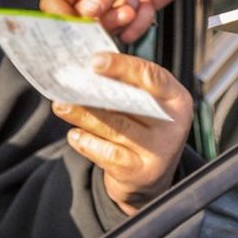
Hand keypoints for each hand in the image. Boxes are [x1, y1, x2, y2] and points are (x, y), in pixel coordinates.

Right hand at [40, 0, 199, 42]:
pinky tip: (146, 4)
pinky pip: (127, 31)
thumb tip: (86, 10)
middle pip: (79, 20)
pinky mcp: (129, 8)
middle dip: (101, 20)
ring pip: (104, 28)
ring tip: (136, 0)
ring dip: (123, 20)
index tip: (81, 26)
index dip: (63, 17)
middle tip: (121, 11)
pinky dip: (139, 24)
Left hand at [52, 52, 192, 215]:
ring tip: (62, 106)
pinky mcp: (141, 172)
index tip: (94, 62)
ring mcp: (159, 150)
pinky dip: (88, 143)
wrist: (150, 175)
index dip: (123, 67)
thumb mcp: (145, 105)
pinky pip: (109, 154)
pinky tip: (74, 134)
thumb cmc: (143, 128)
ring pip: (116, 128)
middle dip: (98, 92)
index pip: (152, 76)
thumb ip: (127, 88)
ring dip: (84, 115)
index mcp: (176, 98)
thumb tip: (90, 71)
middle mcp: (173, 124)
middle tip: (69, 84)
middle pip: (131, 103)